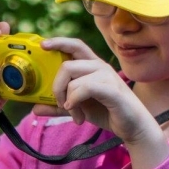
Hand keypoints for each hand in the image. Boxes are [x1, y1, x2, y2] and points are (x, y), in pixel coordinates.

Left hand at [40, 38, 168, 168]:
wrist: (132, 126)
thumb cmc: (107, 112)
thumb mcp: (77, 108)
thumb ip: (58, 106)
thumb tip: (35, 109)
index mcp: (92, 66)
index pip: (75, 45)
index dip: (59, 42)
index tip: (43, 45)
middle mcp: (99, 67)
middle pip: (67, 64)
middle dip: (57, 86)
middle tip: (61, 103)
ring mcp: (107, 76)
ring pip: (74, 78)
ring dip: (67, 99)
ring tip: (74, 114)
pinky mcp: (112, 89)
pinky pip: (85, 88)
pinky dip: (75, 101)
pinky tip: (78, 115)